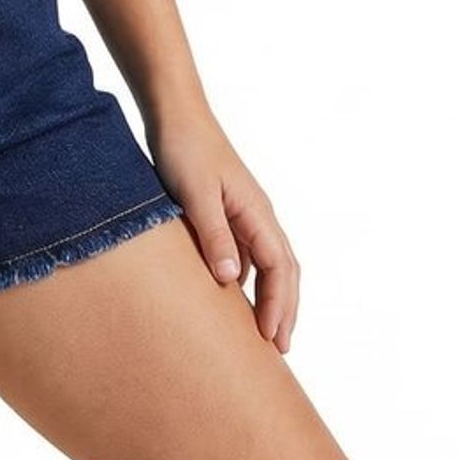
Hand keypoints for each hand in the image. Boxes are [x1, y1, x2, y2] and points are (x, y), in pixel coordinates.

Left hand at [146, 104, 299, 354]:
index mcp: (256, 211)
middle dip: (285, 308)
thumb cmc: (184, 148)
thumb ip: (213, 233)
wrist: (174, 112)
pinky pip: (247, 251)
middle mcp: (257, 213)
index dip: (278, 304)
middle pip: (284, 268)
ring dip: (270, 295)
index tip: (270, 338)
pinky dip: (248, 277)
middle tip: (279, 348)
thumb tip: (231, 280)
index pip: (280, 267)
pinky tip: (232, 294)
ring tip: (262, 330)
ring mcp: (243, 210)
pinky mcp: (226, 208)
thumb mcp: (195, 192)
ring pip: (268, 261)